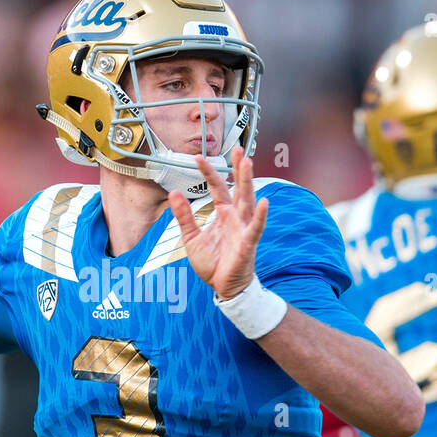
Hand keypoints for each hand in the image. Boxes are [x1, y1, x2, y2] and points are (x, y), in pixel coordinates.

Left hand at [166, 147, 268, 299]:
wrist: (224, 287)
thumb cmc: (212, 263)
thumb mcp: (191, 238)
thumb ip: (184, 216)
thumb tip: (174, 193)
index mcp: (223, 213)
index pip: (217, 187)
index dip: (209, 172)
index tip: (197, 157)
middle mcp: (236, 217)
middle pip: (238, 188)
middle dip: (238, 168)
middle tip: (237, 149)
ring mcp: (244, 228)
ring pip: (247, 201)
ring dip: (247, 182)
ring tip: (247, 163)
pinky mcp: (248, 243)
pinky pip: (256, 227)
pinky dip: (260, 215)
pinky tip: (263, 202)